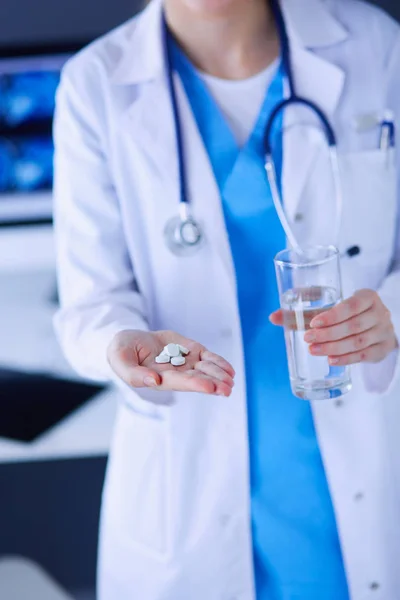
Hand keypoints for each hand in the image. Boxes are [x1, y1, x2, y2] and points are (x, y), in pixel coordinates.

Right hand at [107, 330, 234, 395]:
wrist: (130, 340)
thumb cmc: (121, 352)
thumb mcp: (120, 359)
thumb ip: (134, 374)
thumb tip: (154, 381)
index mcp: (158, 378)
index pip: (180, 382)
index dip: (195, 384)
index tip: (209, 387)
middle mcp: (174, 373)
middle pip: (197, 378)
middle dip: (213, 383)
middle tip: (227, 388)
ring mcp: (184, 362)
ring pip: (205, 369)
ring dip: (219, 374)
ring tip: (231, 378)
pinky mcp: (190, 351)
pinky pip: (207, 358)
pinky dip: (219, 363)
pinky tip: (229, 370)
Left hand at [270, 289, 397, 365]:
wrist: (374, 327)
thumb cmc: (345, 314)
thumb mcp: (329, 308)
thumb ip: (303, 312)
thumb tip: (272, 317)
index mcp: (367, 296)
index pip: (351, 304)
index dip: (332, 315)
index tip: (312, 323)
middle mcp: (380, 312)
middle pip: (353, 325)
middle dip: (328, 334)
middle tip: (307, 339)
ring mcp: (384, 332)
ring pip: (358, 341)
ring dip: (334, 347)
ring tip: (314, 350)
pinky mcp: (383, 349)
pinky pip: (364, 355)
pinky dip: (346, 359)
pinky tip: (331, 360)